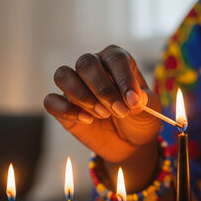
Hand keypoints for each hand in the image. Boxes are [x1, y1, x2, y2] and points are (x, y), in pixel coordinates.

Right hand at [44, 45, 162, 163]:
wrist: (129, 143)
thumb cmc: (140, 118)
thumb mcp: (150, 111)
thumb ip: (143, 101)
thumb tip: (132, 98)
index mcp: (116, 61)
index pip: (114, 58)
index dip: (123, 78)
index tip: (133, 101)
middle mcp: (93, 67)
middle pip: (86, 63)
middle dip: (103, 90)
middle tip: (119, 112)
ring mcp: (75, 85)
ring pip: (63, 76)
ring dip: (83, 96)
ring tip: (103, 114)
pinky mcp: (62, 105)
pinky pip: (51, 101)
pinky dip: (66, 110)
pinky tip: (86, 120)